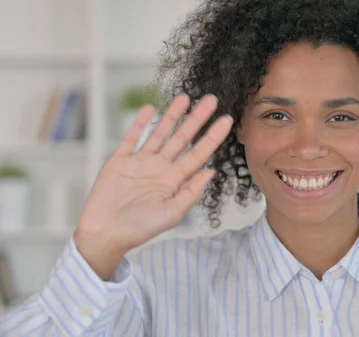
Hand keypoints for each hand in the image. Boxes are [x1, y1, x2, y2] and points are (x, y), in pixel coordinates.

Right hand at [73, 94, 231, 279]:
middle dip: (197, 119)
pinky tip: (151, 109)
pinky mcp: (120, 160)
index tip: (227, 121)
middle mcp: (160, 168)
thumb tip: (211, 171)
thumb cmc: (139, 229)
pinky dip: (140, 123)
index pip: (198, 154)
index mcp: (174, 181)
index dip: (212, 137)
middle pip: (182, 138)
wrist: (105, 233)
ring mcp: (140, 162)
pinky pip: (132, 138)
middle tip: (212, 100)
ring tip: (185, 97)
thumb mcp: (172, 213)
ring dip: (172, 116)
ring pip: (160, 133)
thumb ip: (191, 192)